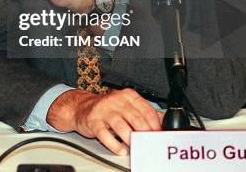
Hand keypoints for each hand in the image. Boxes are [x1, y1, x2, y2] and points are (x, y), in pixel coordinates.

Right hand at [47, 88, 162, 154]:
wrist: (81, 107)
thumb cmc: (107, 108)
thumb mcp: (127, 105)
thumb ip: (145, 111)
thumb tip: (164, 120)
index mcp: (127, 95)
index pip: (147, 111)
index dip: (155, 126)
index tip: (158, 136)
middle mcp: (116, 101)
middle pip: (136, 119)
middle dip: (145, 134)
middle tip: (149, 143)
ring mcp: (103, 110)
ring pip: (122, 127)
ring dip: (131, 140)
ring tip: (135, 147)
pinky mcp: (93, 121)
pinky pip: (105, 135)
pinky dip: (115, 145)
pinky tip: (120, 149)